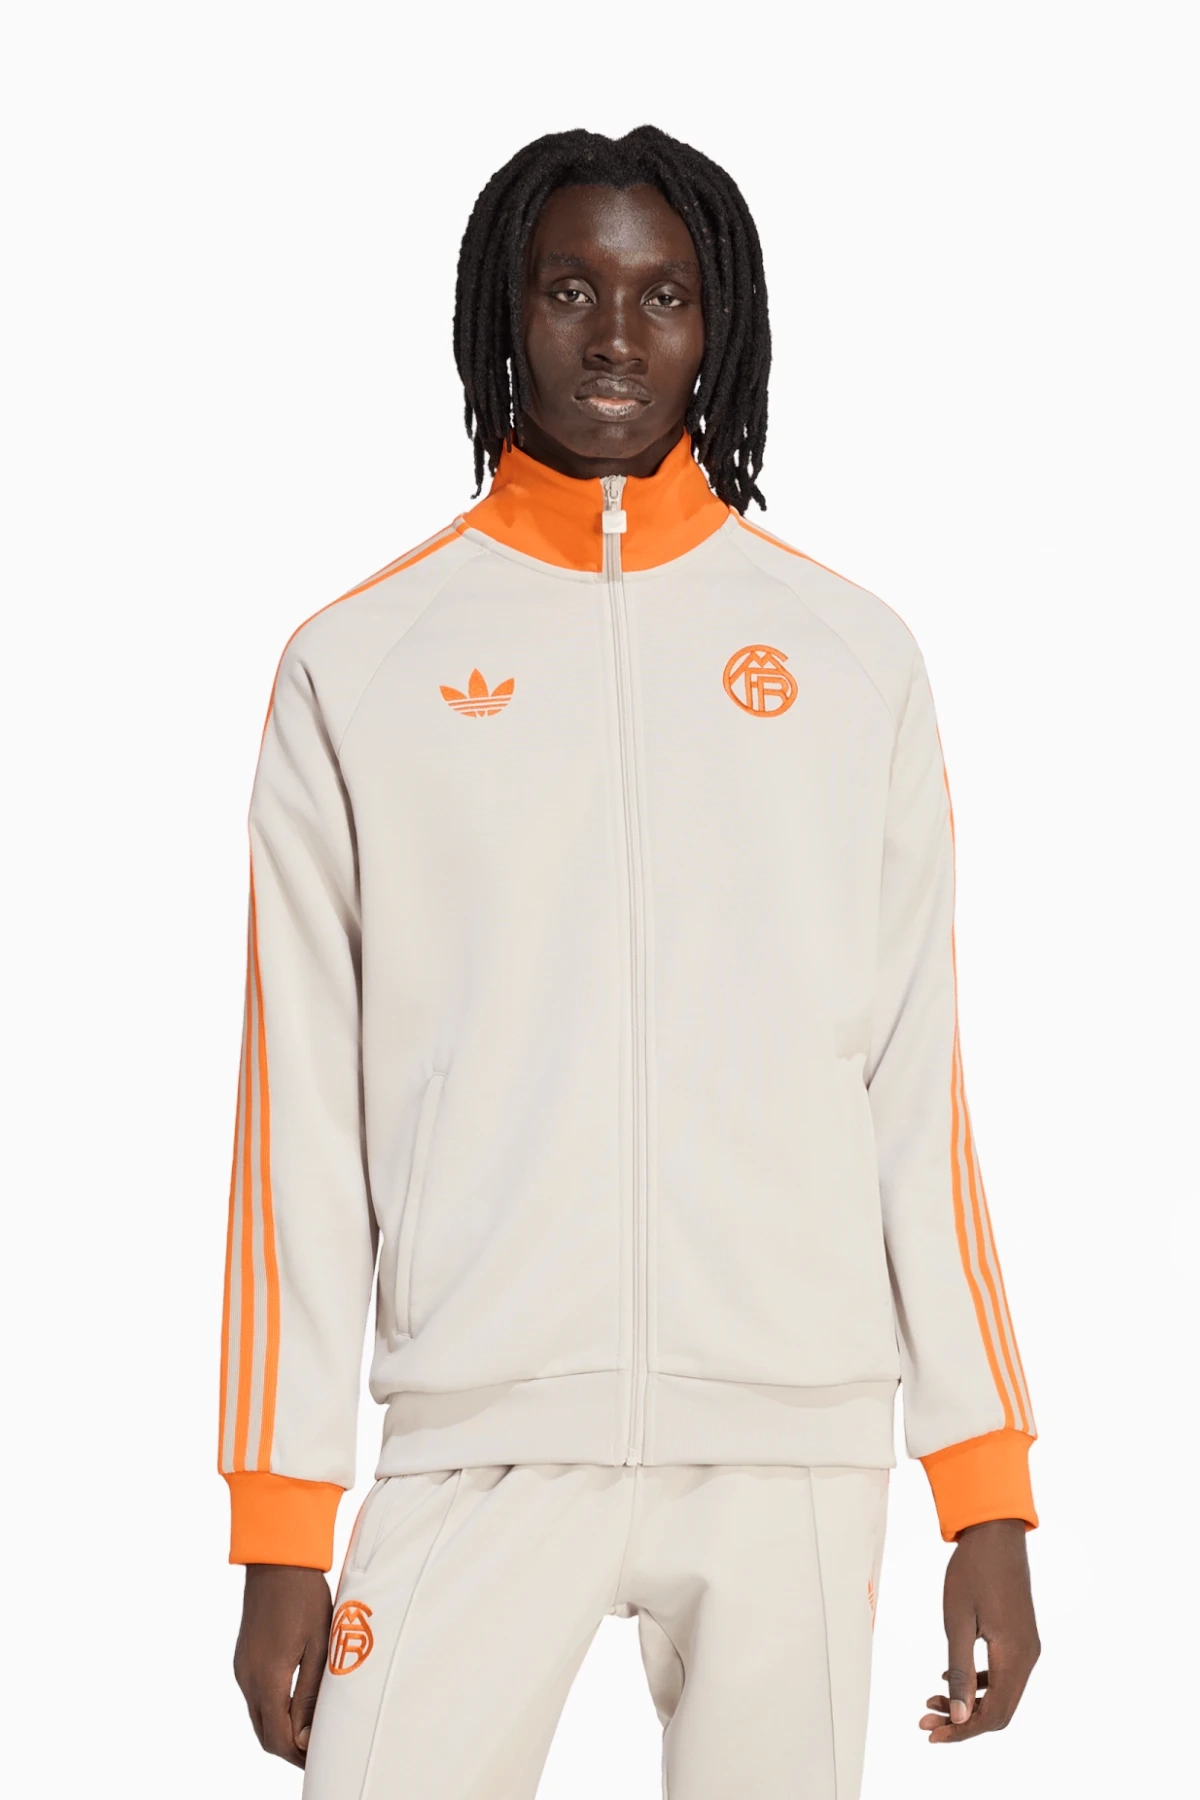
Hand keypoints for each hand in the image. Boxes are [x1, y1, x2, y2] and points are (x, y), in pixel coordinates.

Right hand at [233, 1564, 332, 1766]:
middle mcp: (247, 1677)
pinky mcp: (244, 1658)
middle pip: (265, 1734)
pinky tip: (295, 1706)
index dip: (298, 1755)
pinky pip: (255, 1697)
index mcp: (267, 1678)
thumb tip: (306, 1737)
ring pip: (258, 1717)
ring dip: (281, 1730)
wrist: (278, 1560)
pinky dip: (273, 1711)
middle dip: (290, 1749)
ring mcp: (242, 1667)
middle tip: (319, 1751)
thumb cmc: (305, 1597)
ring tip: (312, 1731)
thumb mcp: (318, 1646)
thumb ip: (310, 1695)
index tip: (321, 1758)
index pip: (277, 1738)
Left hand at [919, 1517, 1039, 1743]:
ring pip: (1002, 1694)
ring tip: (933, 1700)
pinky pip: (1003, 1675)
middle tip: (927, 1719)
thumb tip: (960, 1717)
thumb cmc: (973, 1571)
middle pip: (1000, 1710)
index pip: (994, 1714)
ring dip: (969, 1703)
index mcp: (1015, 1656)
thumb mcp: (958, 1622)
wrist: (995, 1534)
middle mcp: (1028, 1657)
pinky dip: (979, 1685)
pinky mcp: (1021, 1637)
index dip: (963, 1731)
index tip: (933, 1734)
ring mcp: (1027, 1647)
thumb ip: (960, 1671)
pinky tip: (950, 1680)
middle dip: (963, 1721)